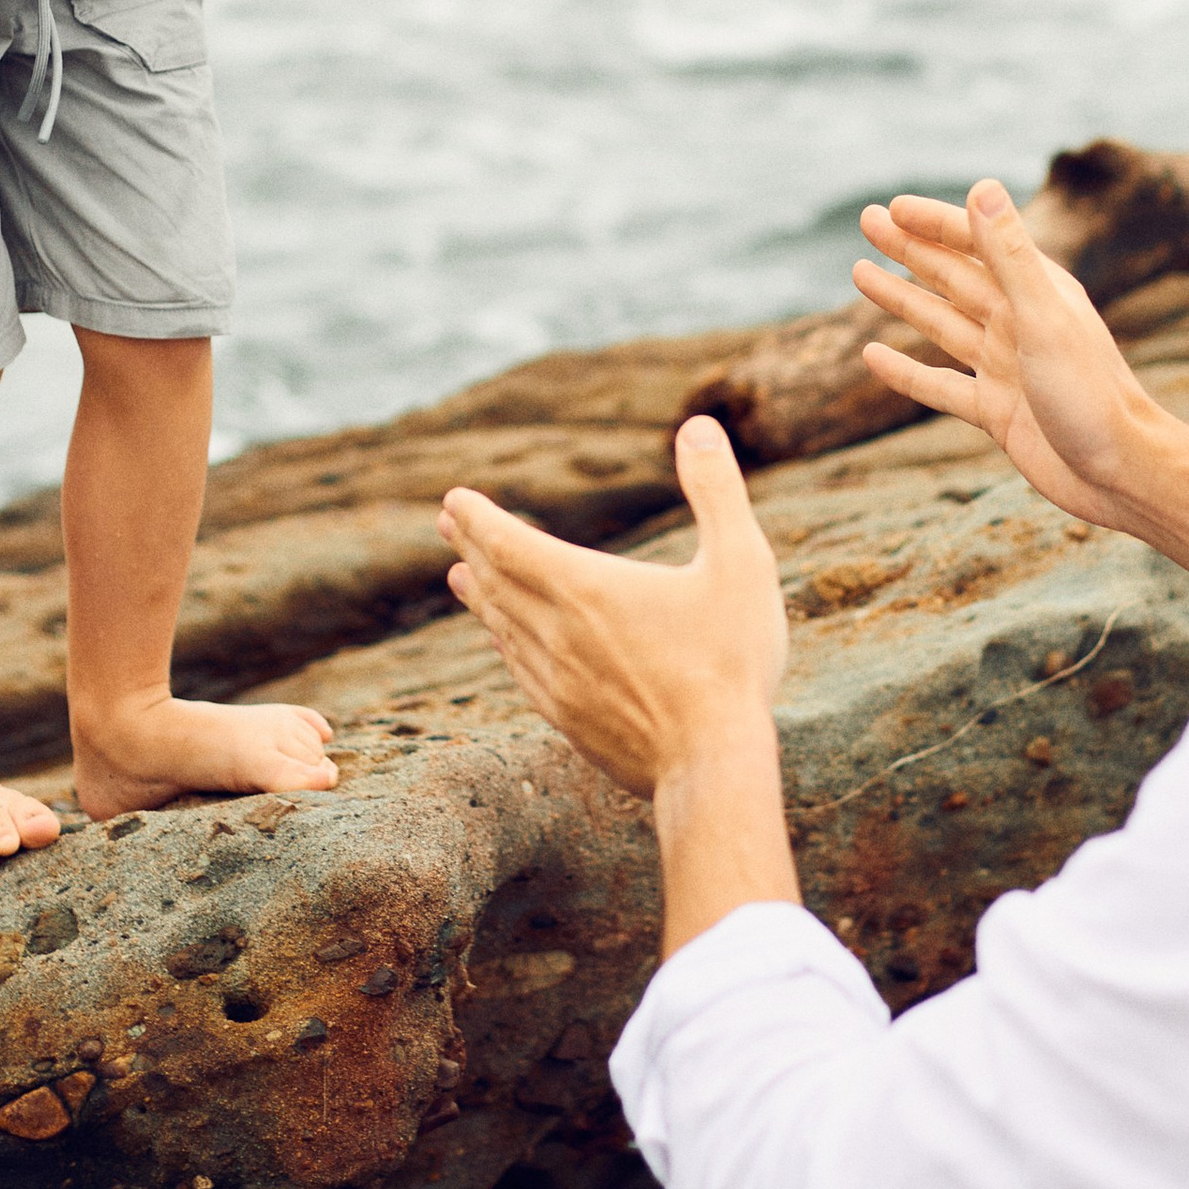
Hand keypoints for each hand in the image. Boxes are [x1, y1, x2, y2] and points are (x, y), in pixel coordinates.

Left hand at [440, 417, 788, 799]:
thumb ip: (717, 490)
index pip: (509, 542)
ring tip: (462, 576)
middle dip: (471, 547)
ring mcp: (557, 681)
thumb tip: (698, 425)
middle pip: (496, 581)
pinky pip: (521, 671)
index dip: (477, 518)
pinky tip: (507, 643)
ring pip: (502, 627)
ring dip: (480, 595)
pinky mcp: (567, 720)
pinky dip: (505, 644)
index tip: (453, 499)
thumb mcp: (741, 562)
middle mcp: (557, 632)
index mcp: (587, 587)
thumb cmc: (731, 661)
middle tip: (447, 524)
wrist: (712, 764)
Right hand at [855, 180, 1162, 532]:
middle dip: (909, 248)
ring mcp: (1005, 367)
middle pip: (952, 276)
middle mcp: (1018, 323)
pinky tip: (872, 356)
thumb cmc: (1092, 394)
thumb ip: (1010, 255)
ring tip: (859, 272)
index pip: (976, 243)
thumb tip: (982, 186)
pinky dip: (904, 371)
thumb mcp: (1044, 318)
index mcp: (1038, 291)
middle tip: (867, 221)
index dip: (934, 222)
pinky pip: (939, 385)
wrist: (1121, 474)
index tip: (893, 207)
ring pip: (941, 323)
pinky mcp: (995, 410)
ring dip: (902, 298)